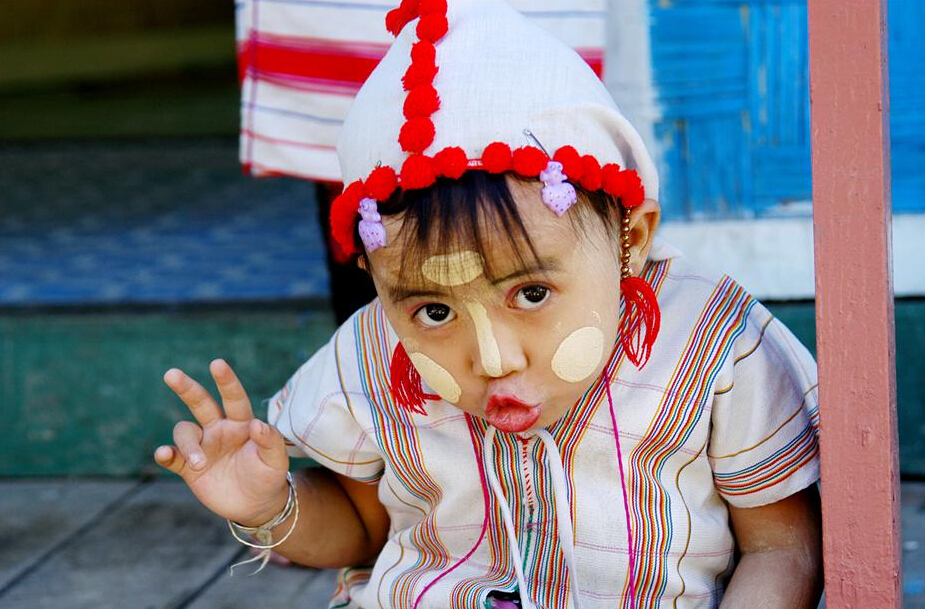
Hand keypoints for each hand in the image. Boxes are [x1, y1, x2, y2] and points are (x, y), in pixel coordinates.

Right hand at [155, 359, 289, 525]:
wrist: (256, 505)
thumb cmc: (269, 476)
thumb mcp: (276, 461)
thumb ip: (270, 441)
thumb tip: (257, 424)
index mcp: (241, 422)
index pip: (234, 398)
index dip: (226, 381)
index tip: (217, 364)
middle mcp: (219, 429)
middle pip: (200, 403)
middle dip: (187, 388)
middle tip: (171, 374)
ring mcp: (203, 446)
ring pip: (185, 432)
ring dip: (188, 445)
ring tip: (199, 463)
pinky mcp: (189, 468)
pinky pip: (173, 457)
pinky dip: (166, 455)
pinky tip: (163, 454)